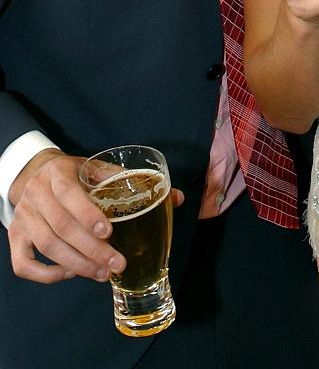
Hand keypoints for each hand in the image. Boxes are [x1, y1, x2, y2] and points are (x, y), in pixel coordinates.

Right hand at [8, 149, 184, 283]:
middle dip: (90, 250)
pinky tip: (71, 274)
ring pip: (46, 247)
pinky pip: (23, 264)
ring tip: (102, 274)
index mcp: (58, 174)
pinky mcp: (15, 237)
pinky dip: (46, 274)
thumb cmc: (75, 174)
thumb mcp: (98, 170)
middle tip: (116, 265)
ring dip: (76, 264)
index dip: (87, 215)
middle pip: (60, 227)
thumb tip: (176, 197)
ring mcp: (23, 218)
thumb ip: (132, 183)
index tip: (109, 233)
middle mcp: (36, 195)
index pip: (69, 194)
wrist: (35, 174)